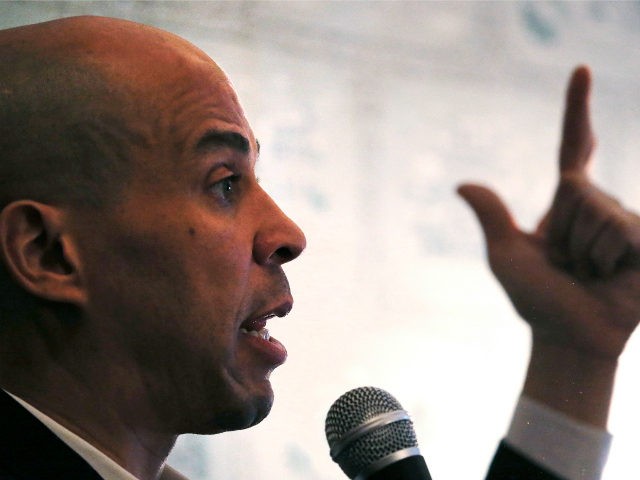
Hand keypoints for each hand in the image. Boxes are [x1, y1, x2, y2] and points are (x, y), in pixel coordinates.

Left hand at [458, 66, 639, 359]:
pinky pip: (621, 231)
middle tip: (567, 263)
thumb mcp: (507, 255)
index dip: (576, 109)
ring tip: (588, 272)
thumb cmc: (537, 299)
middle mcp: (599, 203)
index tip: (581, 68)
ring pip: (598, 213)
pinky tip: (613, 276)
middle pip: (575, 188)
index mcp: (567, 201)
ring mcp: (626, 220)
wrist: (570, 337)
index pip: (574, 146)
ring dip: (583, 251)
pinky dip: (606, 259)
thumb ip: (491, 217)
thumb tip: (460, 184)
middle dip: (562, 232)